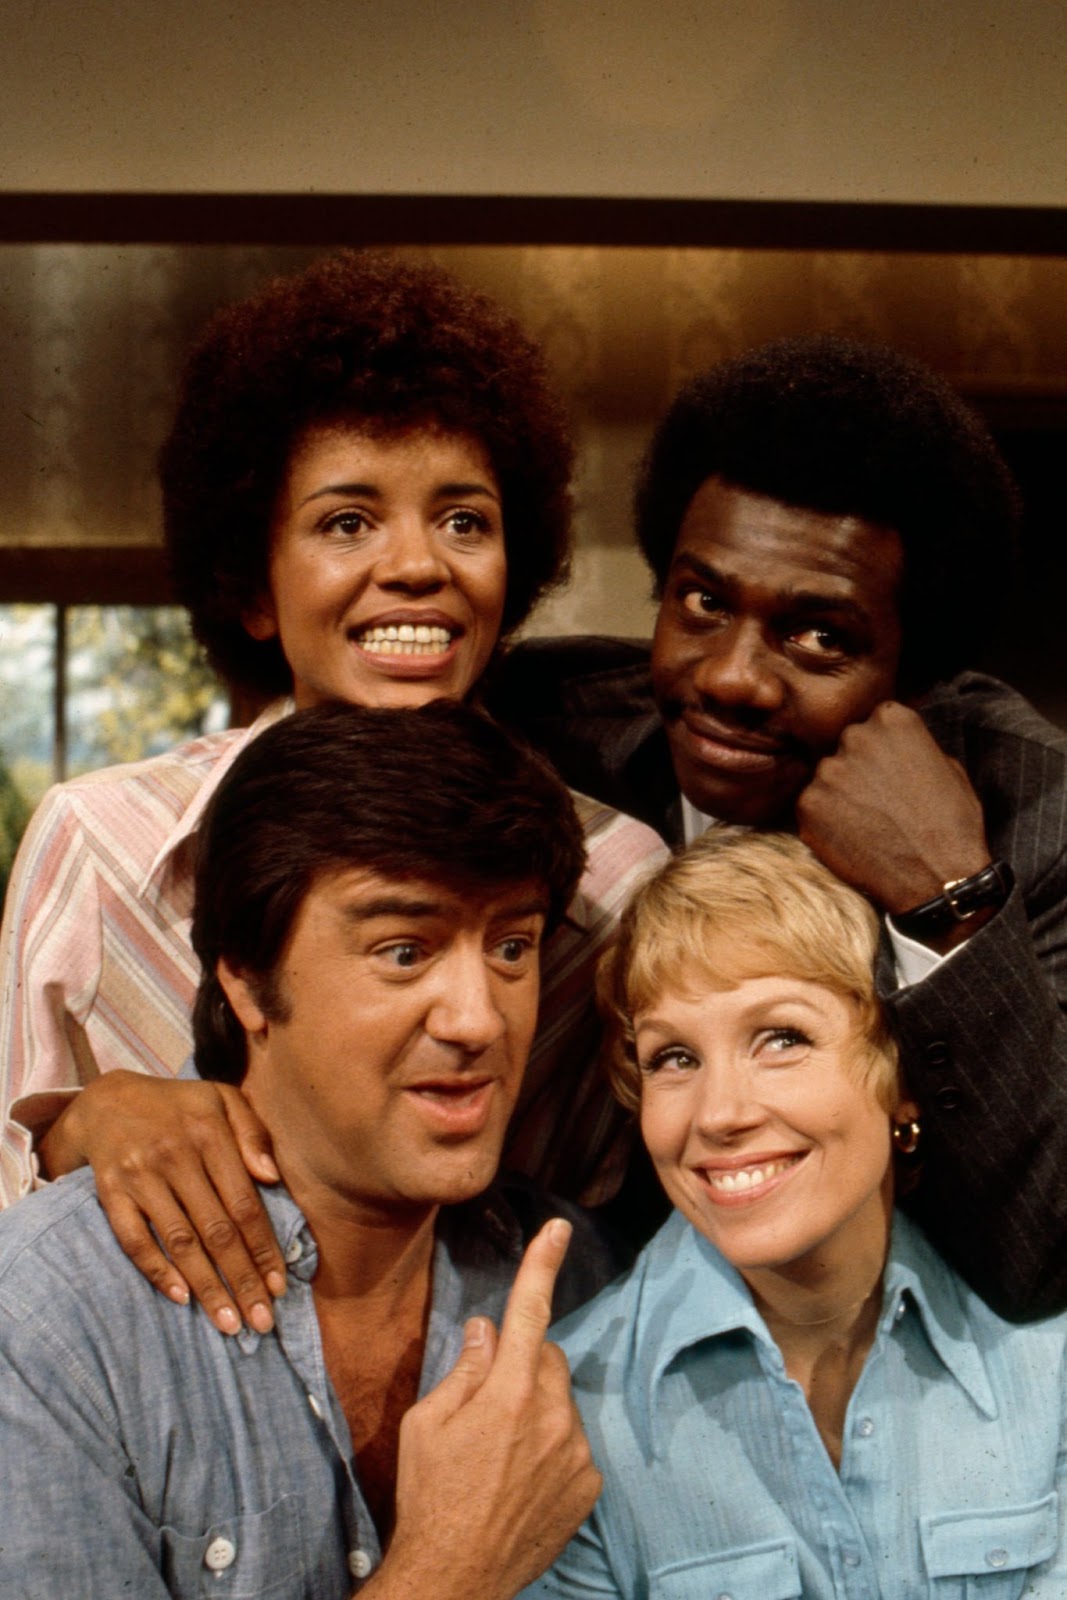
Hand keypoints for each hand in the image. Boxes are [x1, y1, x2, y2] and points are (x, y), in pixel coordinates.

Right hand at [37, 1071, 285, 1334]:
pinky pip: (134, 1240)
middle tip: (261, 1321)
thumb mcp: (222, 1099)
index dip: (263, 1248)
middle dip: (242, 1280)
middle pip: (216, 1230)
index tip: (279, 1286)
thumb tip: (272, 1176)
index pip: (244, 1202)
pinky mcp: (110, 1192)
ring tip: (228, 1323)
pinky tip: (181, 1298)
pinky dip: (157, 1270)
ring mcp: (140, 1175)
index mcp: (209, 1131)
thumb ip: (252, 1132)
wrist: (107, 1101)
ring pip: (180, 1241)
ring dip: (207, 1286)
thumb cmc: (179, 1106)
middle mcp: (175, 1154)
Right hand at [367, 1219, 600, 1599]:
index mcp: (507, 1393)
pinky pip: (573, 1443)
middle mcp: (551, 1416)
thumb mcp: (426, 1423)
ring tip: (500, 1455)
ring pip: (561, 1402)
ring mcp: (576, 1453)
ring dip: (537, 1410)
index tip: (558, 1228)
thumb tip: (488, 1329)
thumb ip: (464, 1369)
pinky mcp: (589, 1485)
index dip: (542, 1265)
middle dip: (522, 1366)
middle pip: (546, 1358)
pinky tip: (519, 1479)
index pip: (528, 1312)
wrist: (455, 1577)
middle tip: (487, 1405)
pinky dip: (551, 1448)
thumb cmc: (429, 1495)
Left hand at [796, 701, 993, 945]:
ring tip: (867, 824)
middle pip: (845, 746)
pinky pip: (811, 806)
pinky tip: (851, 839)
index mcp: (893, 719)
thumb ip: (912, 746)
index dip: (880, 751)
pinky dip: (824, 821)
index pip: (873, 723)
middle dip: (856, 769)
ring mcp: (828, 770)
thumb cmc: (952, 825)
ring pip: (826, 777)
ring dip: (839, 795)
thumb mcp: (948, 767)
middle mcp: (855, 736)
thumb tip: (894, 747)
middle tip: (876, 802)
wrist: (938, 878)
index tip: (888, 771)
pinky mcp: (808, 804)